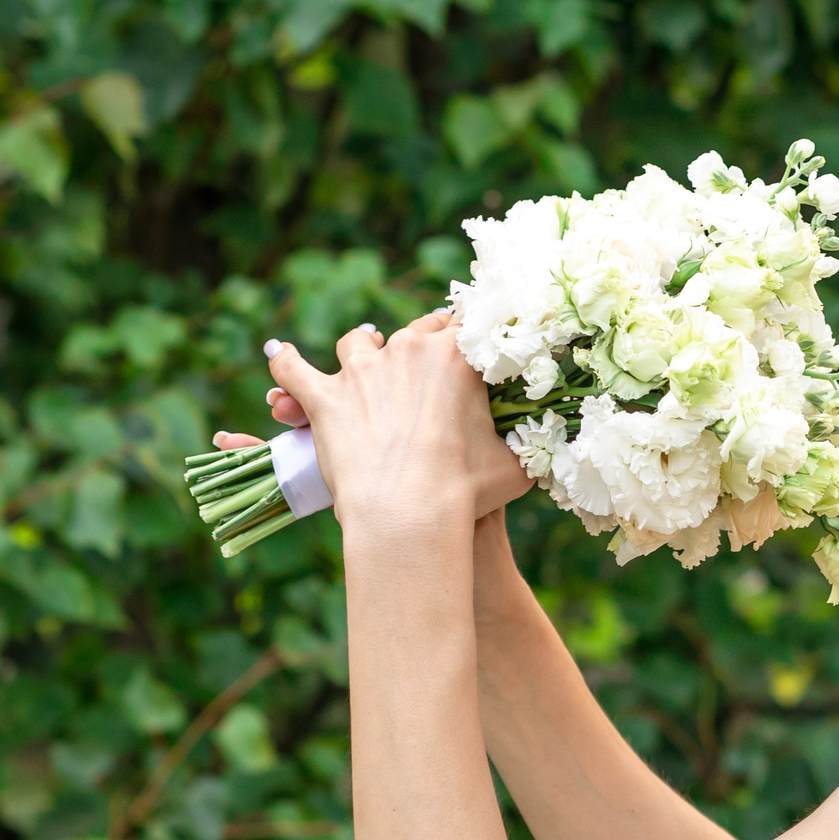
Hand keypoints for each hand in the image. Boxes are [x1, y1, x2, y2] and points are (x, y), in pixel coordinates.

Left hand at [227, 312, 527, 535]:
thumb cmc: (470, 493)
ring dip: (362, 350)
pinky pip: (295, 368)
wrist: (411, 514)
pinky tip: (279, 356)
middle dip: (421, 342)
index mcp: (458, 355)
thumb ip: (530, 444)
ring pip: (357, 343)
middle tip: (425, 362)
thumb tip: (558, 445)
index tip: (474, 344)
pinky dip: (285, 363)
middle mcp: (407, 349)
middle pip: (414, 330)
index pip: (467, 325)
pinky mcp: (324, 398)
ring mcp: (361, 371)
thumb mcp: (516, 465)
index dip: (471, 334)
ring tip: (362, 359)